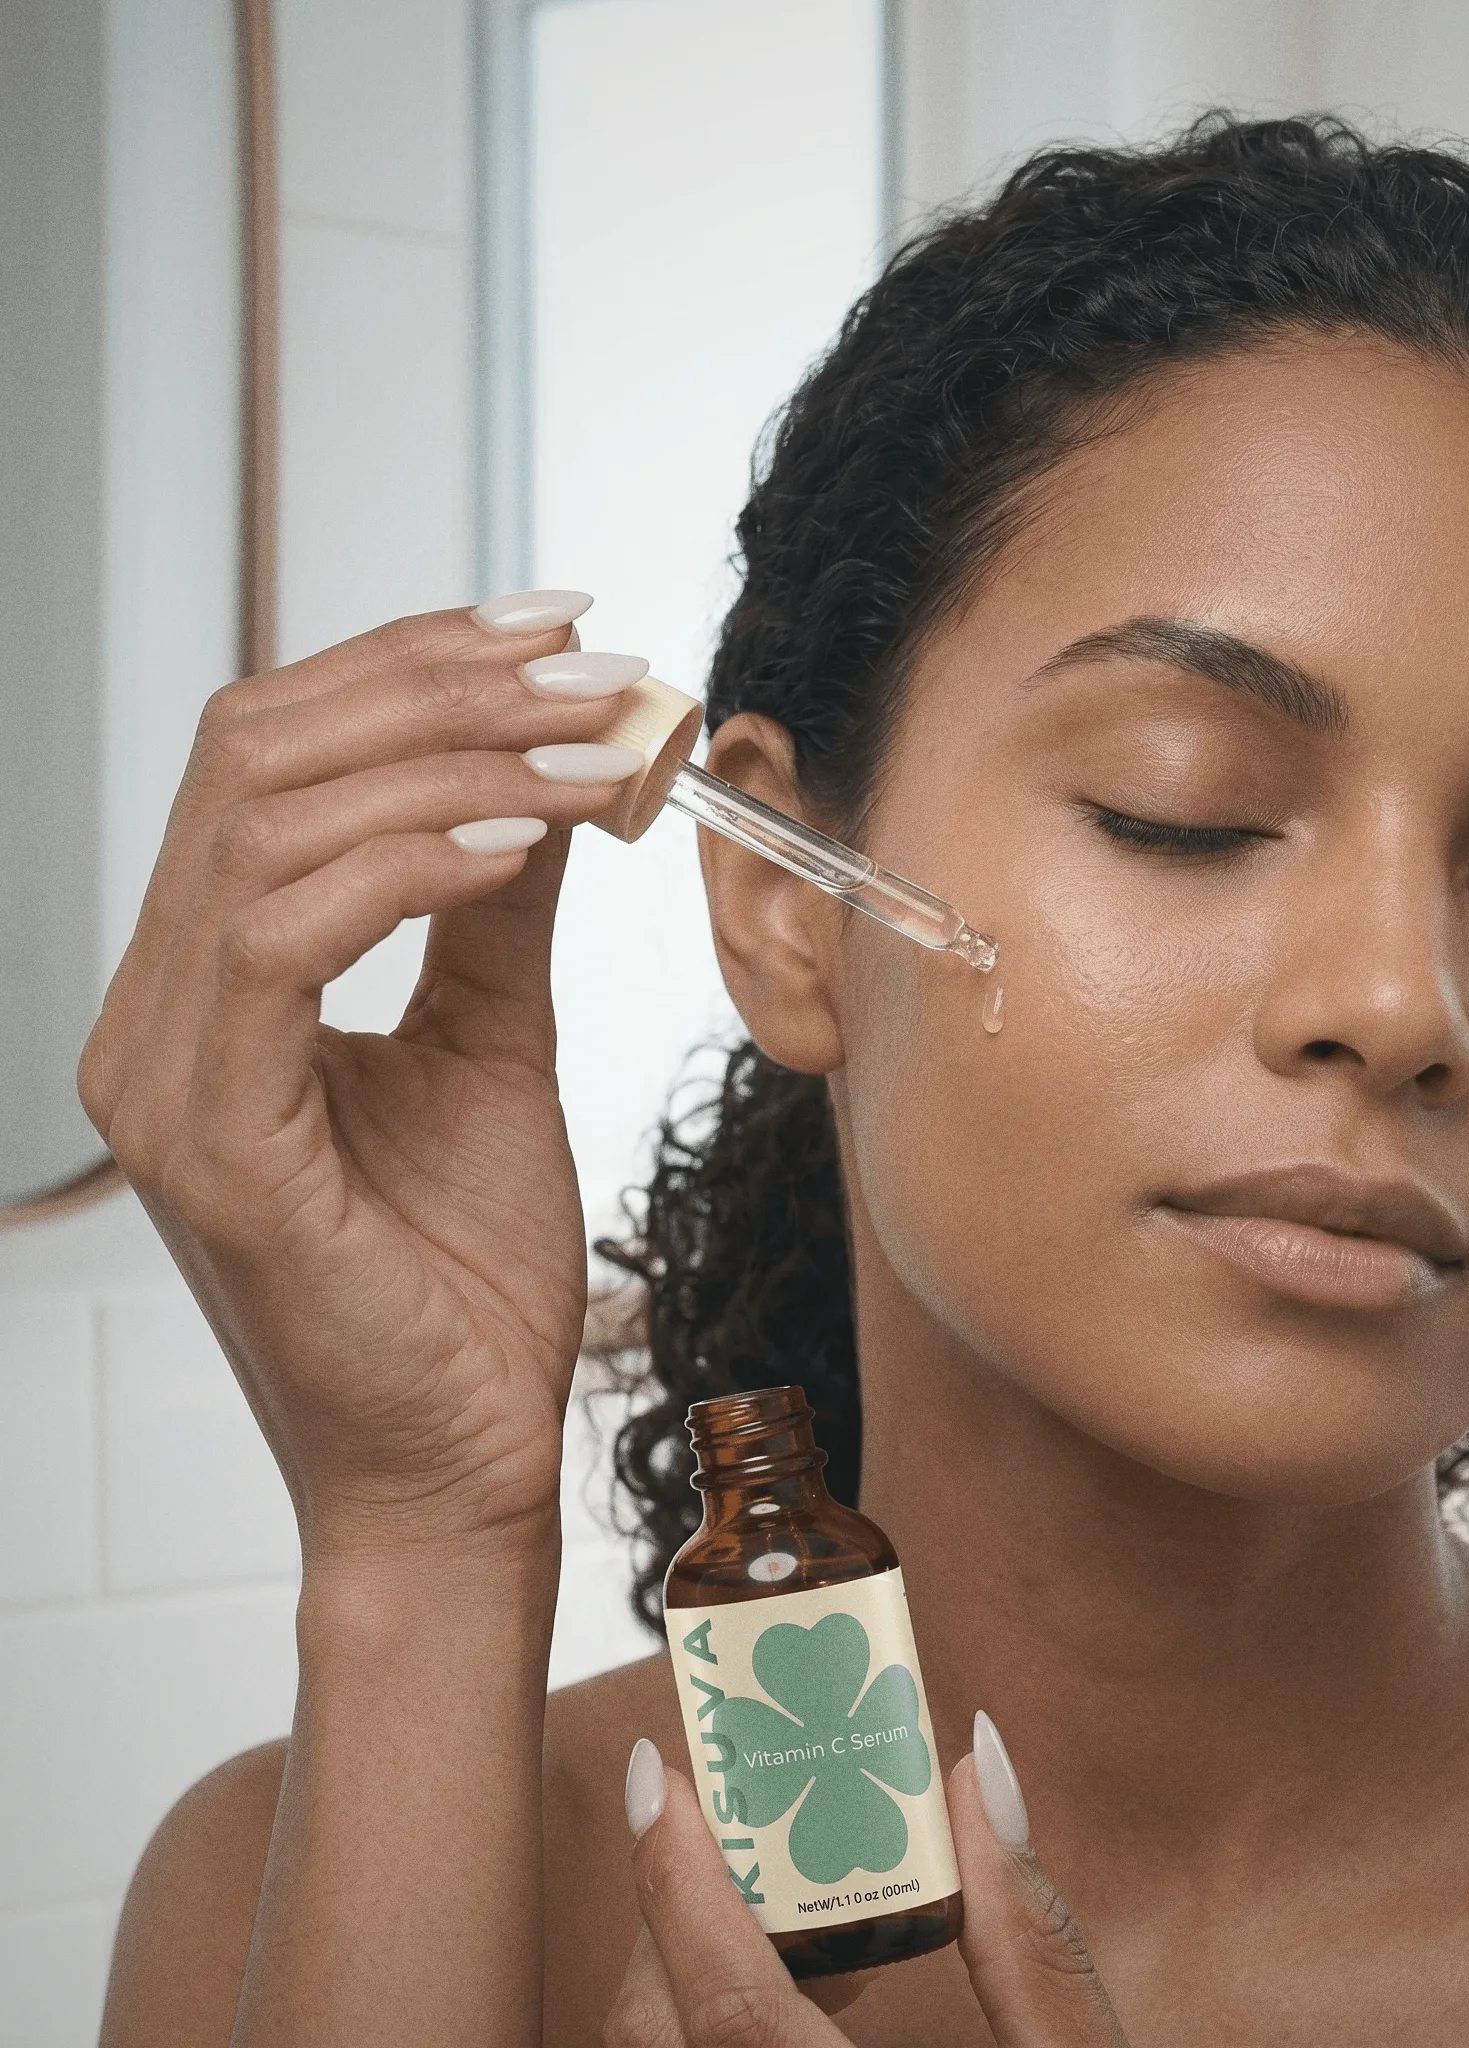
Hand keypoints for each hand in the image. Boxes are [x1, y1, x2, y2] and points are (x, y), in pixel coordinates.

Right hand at [80, 596, 651, 1565]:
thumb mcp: (494, 1049)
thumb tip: (538, 772)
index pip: (270, 757)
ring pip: (265, 827)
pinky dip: (407, 867)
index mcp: (210, 982)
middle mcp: (155, 1013)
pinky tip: (522, 841)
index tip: (556, 626)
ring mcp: (165, 1078)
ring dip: (451, 760)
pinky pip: (280, 942)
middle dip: (439, 686)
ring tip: (593, 749)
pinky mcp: (214, 1145)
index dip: (408, 665)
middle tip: (592, 667)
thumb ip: (493, 911)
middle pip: (255, 756)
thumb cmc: (464, 1275)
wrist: (459, 1463)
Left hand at [606, 1719, 1130, 2046]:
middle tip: (731, 1810)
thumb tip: (974, 1762)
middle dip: (675, 1907)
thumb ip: (1033, 1940)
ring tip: (784, 1891)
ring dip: (692, 1967)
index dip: (676, 1878)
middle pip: (658, 2030)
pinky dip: (713, 2021)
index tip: (659, 1766)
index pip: (727, 2004)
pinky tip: (804, 1989)